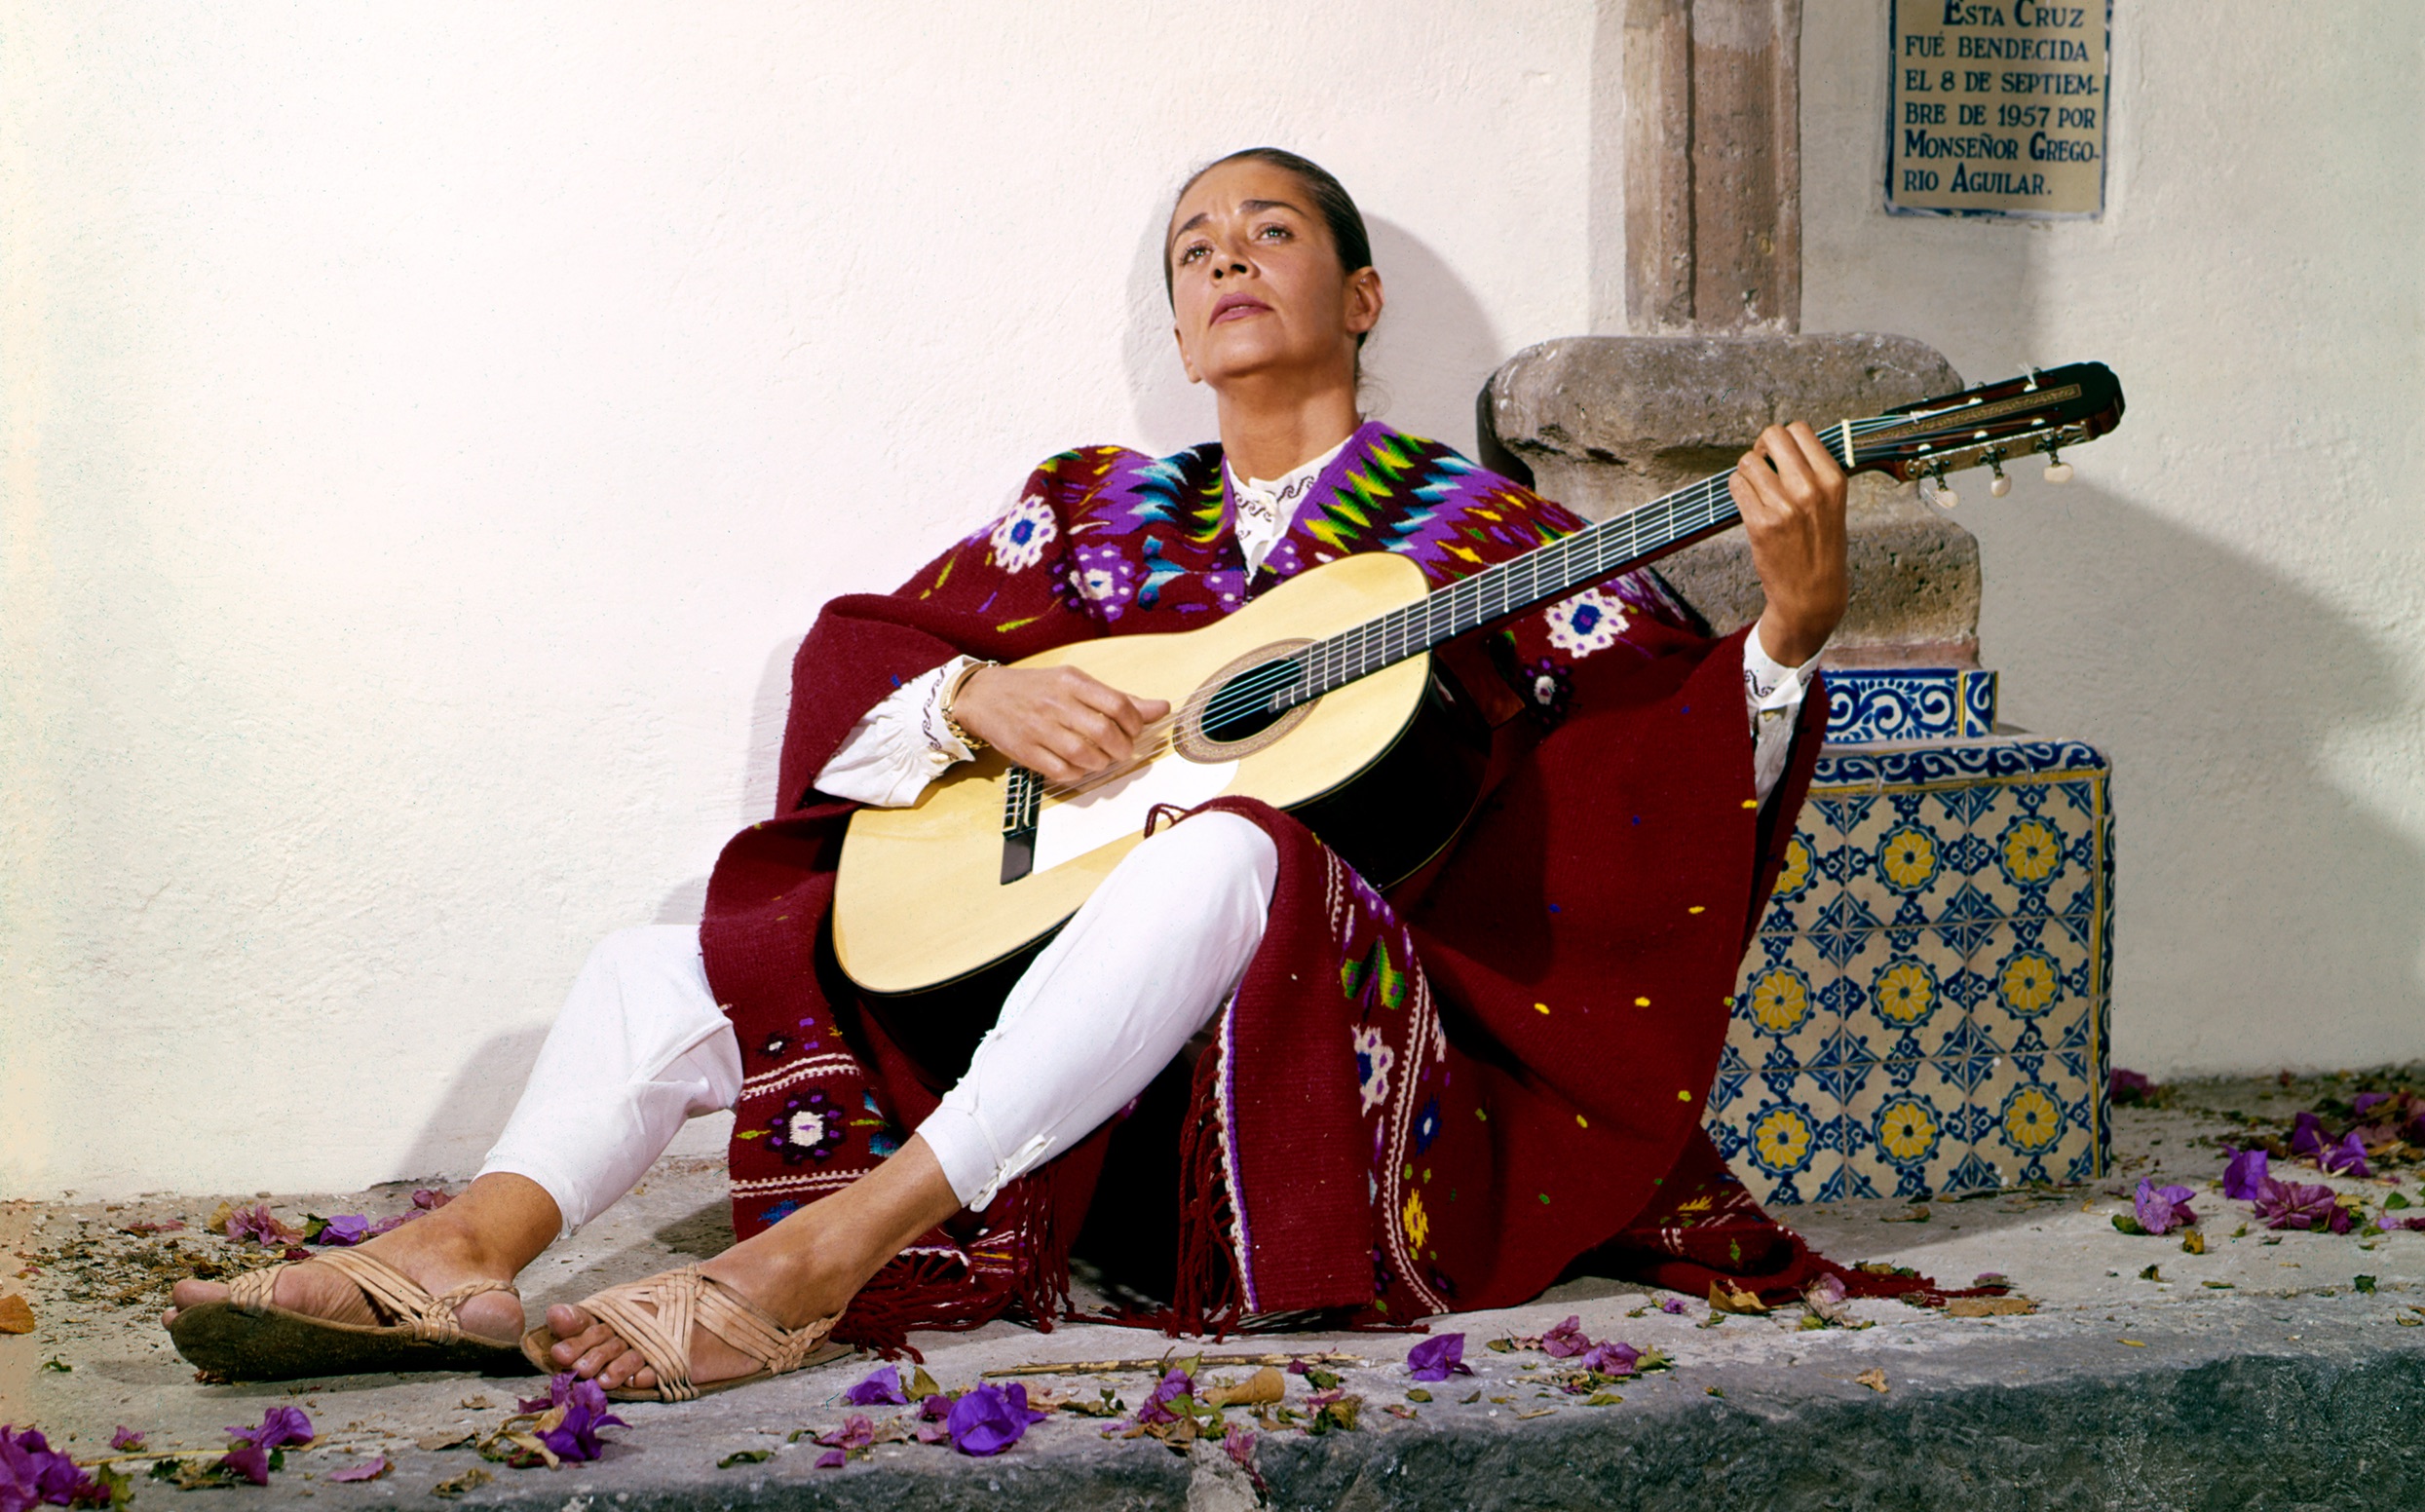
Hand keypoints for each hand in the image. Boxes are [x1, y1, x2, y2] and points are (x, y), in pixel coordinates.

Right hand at [949, 664, 1171, 783]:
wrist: (984, 696)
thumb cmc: (1037, 689)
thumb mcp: (1076, 684)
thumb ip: (1119, 698)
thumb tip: (1162, 708)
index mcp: (1072, 682)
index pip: (1118, 704)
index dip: (1135, 724)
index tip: (1134, 731)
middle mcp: (1056, 704)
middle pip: (1104, 733)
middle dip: (1122, 748)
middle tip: (1121, 750)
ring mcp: (1039, 729)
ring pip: (1085, 755)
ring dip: (1102, 763)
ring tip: (1102, 759)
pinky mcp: (1026, 752)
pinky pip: (1062, 771)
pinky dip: (1078, 773)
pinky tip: (1080, 766)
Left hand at [1729, 421, 1848, 667]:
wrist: (1813, 593)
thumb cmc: (1820, 546)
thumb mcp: (1832, 503)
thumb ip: (1812, 472)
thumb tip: (1779, 442)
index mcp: (1833, 479)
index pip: (1800, 430)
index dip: (1782, 439)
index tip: (1777, 455)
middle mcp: (1811, 489)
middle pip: (1772, 436)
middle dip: (1762, 448)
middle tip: (1761, 466)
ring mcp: (1785, 506)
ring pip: (1749, 461)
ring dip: (1747, 473)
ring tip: (1756, 492)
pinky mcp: (1761, 524)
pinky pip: (1736, 485)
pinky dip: (1737, 490)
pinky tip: (1748, 504)